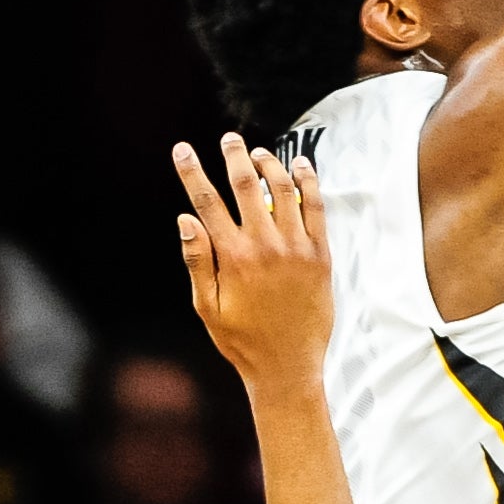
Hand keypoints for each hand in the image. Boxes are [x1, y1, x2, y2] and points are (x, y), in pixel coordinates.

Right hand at [172, 133, 331, 389]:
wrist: (289, 365)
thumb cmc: (241, 339)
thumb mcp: (206, 306)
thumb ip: (197, 260)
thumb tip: (185, 218)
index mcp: (231, 258)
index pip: (206, 202)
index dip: (192, 172)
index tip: (182, 149)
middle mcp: (265, 246)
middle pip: (246, 186)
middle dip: (234, 156)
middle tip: (228, 138)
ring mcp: (297, 248)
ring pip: (283, 191)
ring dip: (270, 165)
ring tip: (257, 153)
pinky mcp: (321, 255)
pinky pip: (317, 209)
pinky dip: (309, 183)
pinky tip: (301, 166)